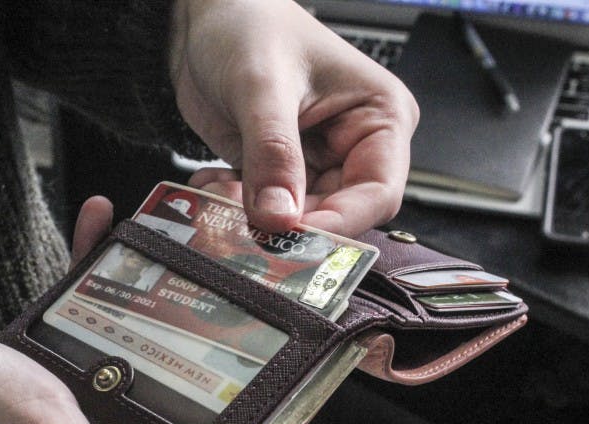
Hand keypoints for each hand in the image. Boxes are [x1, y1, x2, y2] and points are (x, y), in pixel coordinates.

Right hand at [0, 201, 223, 423]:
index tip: (277, 398)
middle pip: (174, 403)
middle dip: (212, 360)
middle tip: (242, 308)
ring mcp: (69, 392)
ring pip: (134, 348)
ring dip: (159, 303)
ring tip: (182, 252)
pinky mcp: (43, 355)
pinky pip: (85, 310)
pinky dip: (96, 267)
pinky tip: (102, 218)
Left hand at [169, 0, 418, 236]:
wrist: (207, 17)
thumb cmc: (250, 25)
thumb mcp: (262, 86)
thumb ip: (272, 153)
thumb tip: (279, 218)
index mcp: (380, 115)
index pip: (378, 192)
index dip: (339, 223)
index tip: (294, 237)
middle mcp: (355, 145)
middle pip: (337, 213)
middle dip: (288, 223)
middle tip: (245, 224)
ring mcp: (316, 161)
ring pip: (295, 218)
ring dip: (254, 216)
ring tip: (218, 194)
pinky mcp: (280, 171)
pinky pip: (265, 209)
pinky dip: (235, 207)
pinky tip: (211, 184)